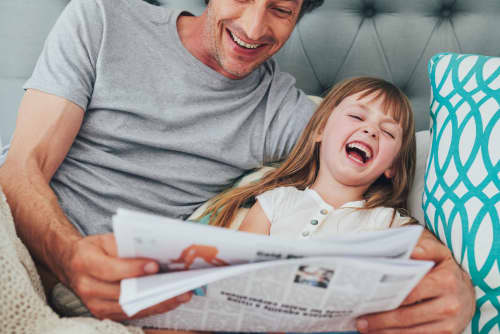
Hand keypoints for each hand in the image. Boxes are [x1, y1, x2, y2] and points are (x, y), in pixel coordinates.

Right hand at [60, 233, 191, 320]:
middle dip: (153, 290)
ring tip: (181, 295)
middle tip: (179, 286)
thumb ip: (126, 246)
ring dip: (157, 303)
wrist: (71, 263)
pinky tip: (169, 301)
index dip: (133, 269)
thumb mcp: (106, 239)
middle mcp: (87, 287)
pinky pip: (129, 314)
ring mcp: (93, 304)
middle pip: (123, 293)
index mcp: (85, 263)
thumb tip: (155, 252)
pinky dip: (151, 308)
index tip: (155, 266)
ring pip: (129, 307)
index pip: (111, 269)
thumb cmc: (94, 249)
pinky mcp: (102, 313)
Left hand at [356, 229, 474, 332]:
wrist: (469, 292)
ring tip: (365, 328)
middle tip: (359, 320)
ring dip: (386, 332)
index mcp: (445, 282)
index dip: (387, 298)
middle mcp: (449, 305)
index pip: (410, 292)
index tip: (366, 300)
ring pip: (412, 332)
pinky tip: (382, 333)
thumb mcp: (440, 254)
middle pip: (407, 316)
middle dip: (381, 320)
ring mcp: (449, 323)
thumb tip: (412, 251)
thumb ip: (426, 248)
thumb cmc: (446, 270)